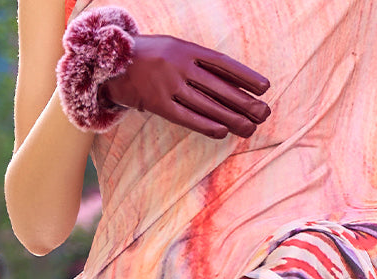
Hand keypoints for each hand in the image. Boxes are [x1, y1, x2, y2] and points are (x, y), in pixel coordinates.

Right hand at [103, 36, 269, 138]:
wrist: (111, 62)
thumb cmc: (151, 58)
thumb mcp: (175, 49)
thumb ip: (199, 63)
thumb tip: (232, 84)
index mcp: (187, 48)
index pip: (222, 63)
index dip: (245, 76)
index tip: (265, 88)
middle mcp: (180, 65)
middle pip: (218, 86)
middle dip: (244, 101)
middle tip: (264, 113)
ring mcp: (168, 84)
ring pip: (206, 104)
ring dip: (231, 117)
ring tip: (250, 127)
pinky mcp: (158, 103)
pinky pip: (186, 117)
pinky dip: (205, 124)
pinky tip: (222, 132)